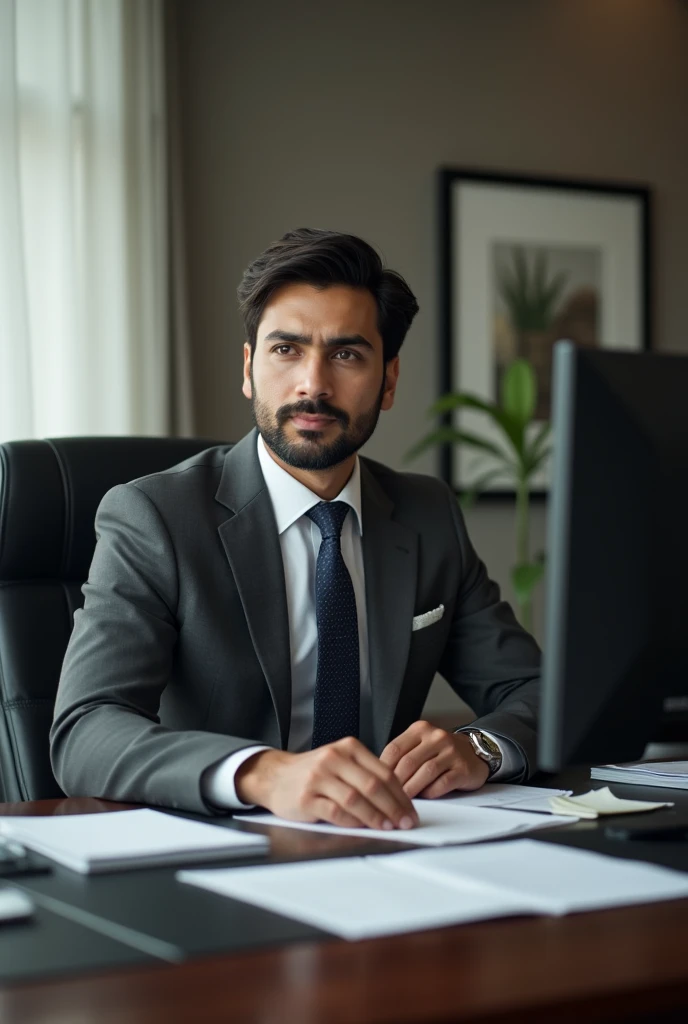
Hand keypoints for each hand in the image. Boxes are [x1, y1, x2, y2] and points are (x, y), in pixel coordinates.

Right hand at [235, 736, 419, 830]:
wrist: (275, 776)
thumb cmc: (313, 773)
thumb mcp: (340, 762)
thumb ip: (365, 774)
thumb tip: (397, 801)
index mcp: (348, 748)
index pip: (383, 772)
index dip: (401, 795)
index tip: (410, 811)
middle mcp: (334, 759)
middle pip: (373, 785)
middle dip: (394, 808)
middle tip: (405, 823)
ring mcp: (319, 777)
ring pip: (355, 799)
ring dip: (375, 817)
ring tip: (387, 827)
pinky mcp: (306, 797)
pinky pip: (336, 812)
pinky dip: (352, 822)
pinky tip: (361, 827)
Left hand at [380, 721, 489, 798]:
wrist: (475, 752)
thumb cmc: (441, 752)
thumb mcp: (420, 745)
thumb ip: (403, 755)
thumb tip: (380, 776)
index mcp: (420, 730)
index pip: (395, 748)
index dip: (383, 768)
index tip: (377, 783)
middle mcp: (436, 737)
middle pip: (408, 762)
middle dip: (396, 782)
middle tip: (388, 796)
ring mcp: (451, 752)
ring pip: (426, 772)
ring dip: (412, 789)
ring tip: (403, 800)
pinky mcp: (463, 768)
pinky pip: (443, 782)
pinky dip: (431, 792)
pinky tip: (425, 797)